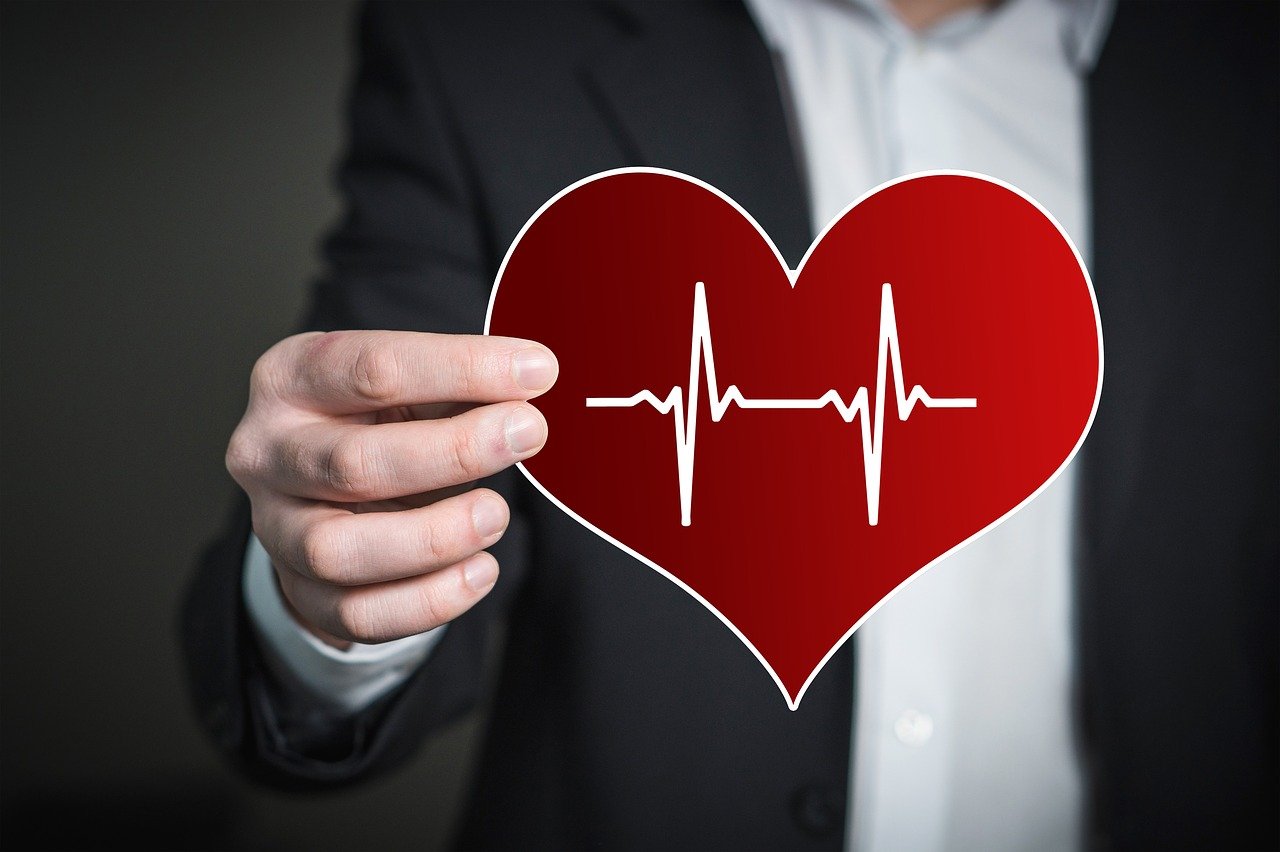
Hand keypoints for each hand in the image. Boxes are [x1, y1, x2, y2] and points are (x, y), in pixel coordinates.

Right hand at [226, 330, 556, 646]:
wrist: (329, 487)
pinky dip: (429, 600)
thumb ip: (463, 382)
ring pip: (339, 551)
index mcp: (290, 377)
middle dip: (454, 451)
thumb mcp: (412, 384)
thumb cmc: (382, 420)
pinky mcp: (301, 593)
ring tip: (496, 514)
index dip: (462, 368)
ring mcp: (276, 529)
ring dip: (433, 537)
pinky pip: (359, 614)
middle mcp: (267, 453)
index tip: (538, 371)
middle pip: (353, 463)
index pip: (373, 368)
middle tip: (528, 434)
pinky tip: (481, 569)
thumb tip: (536, 379)